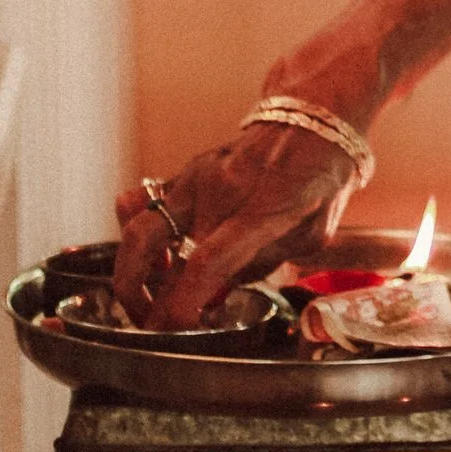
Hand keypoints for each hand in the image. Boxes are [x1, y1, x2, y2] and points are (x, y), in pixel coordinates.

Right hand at [112, 118, 355, 328]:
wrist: (312, 121)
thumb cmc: (320, 178)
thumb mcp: (313, 234)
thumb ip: (264, 266)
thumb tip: (216, 295)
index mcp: (261, 208)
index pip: (207, 262)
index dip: (182, 303)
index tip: (176, 330)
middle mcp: (217, 191)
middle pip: (157, 252)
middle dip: (145, 301)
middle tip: (153, 327)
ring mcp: (194, 179)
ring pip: (136, 228)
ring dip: (130, 273)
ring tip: (146, 298)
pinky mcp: (183, 175)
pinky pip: (140, 203)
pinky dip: (132, 234)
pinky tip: (153, 256)